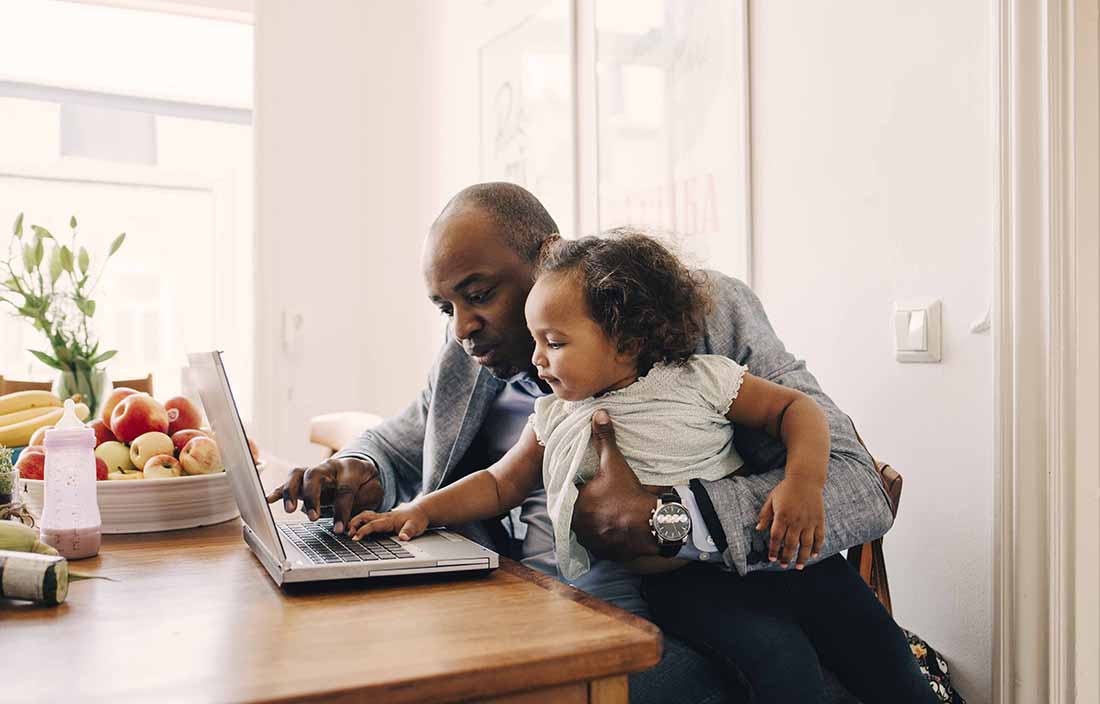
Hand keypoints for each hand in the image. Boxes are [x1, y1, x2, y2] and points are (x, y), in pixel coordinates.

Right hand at [264, 456, 382, 533]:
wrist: (359, 468)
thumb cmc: (366, 482)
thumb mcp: (374, 490)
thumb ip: (364, 503)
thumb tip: (348, 523)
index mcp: (350, 469)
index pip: (344, 489)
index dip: (341, 511)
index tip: (339, 530)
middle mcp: (329, 467)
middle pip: (315, 475)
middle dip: (312, 496)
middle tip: (313, 518)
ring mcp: (314, 471)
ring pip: (297, 474)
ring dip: (291, 492)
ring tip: (290, 510)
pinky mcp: (304, 479)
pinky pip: (288, 481)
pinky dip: (278, 491)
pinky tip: (268, 500)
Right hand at [348, 503, 429, 541]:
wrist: (421, 511)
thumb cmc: (417, 519)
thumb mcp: (416, 526)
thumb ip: (409, 531)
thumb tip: (403, 537)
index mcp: (389, 519)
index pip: (374, 524)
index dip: (364, 530)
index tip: (356, 537)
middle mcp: (383, 516)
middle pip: (365, 516)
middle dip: (354, 523)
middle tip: (346, 533)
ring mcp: (381, 517)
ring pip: (364, 515)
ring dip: (354, 521)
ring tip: (346, 532)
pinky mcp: (381, 518)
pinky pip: (367, 518)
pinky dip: (358, 521)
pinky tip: (353, 528)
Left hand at [571, 409, 660, 561]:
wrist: (652, 525)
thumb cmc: (629, 492)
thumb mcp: (614, 463)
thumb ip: (604, 438)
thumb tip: (598, 412)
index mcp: (575, 504)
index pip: (568, 496)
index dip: (577, 490)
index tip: (587, 487)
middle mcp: (578, 526)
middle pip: (576, 514)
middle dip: (585, 508)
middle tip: (599, 500)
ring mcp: (591, 542)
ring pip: (585, 531)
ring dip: (592, 524)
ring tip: (606, 514)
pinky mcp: (604, 554)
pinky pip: (598, 545)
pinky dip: (603, 538)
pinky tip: (614, 529)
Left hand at [755, 477, 824, 569]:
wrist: (806, 479)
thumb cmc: (786, 488)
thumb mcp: (771, 499)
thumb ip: (765, 515)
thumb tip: (759, 529)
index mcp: (782, 516)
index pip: (776, 538)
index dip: (774, 550)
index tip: (772, 558)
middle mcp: (796, 521)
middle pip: (791, 544)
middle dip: (786, 557)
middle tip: (783, 565)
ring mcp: (809, 522)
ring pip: (806, 544)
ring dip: (802, 557)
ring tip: (799, 566)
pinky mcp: (819, 520)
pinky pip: (819, 537)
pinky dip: (817, 548)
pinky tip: (814, 555)